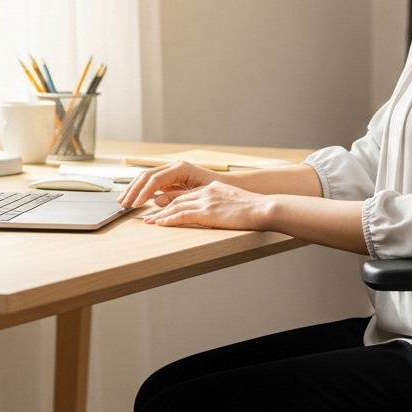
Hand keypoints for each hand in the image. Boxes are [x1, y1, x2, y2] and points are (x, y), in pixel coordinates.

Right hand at [118, 161, 218, 208]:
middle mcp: (173, 166)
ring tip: (122, 201)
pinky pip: (150, 181)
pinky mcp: (169, 177)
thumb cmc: (214, 189)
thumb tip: (156, 200)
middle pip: (146, 176)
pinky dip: (139, 189)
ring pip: (145, 177)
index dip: (143, 192)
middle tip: (123, 204)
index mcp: (180, 168)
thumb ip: (176, 197)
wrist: (225, 184)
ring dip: (132, 189)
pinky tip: (132, 198)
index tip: (135, 205)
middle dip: (133, 190)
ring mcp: (170, 170)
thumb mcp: (196, 194)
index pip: (155, 179)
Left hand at [144, 181, 270, 230]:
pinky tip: (160, 224)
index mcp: (214, 188)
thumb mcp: (236, 202)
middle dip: (161, 206)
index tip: (160, 205)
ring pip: (176, 206)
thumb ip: (224, 204)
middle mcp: (207, 191)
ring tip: (148, 221)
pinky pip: (182, 215)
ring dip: (160, 214)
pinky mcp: (207, 212)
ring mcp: (207, 201)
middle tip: (148, 214)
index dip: (172, 200)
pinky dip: (168, 219)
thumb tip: (222, 212)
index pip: (187, 193)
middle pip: (177, 198)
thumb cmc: (255, 209)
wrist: (263, 208)